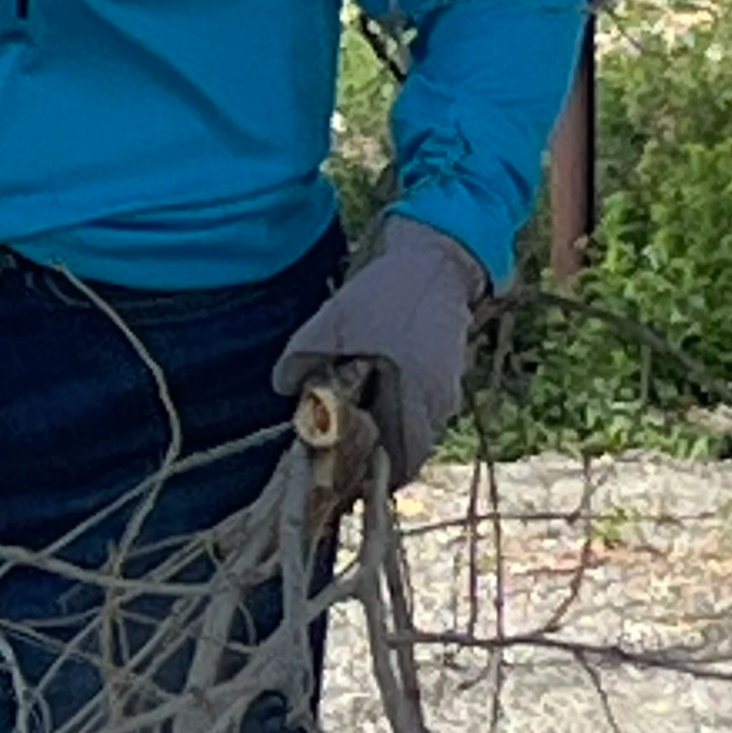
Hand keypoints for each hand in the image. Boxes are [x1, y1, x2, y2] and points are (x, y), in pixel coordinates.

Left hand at [272, 219, 487, 484]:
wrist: (433, 257)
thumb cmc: (384, 294)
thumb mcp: (331, 324)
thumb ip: (300, 361)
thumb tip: (282, 390)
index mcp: (417, 400)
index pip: (403, 464)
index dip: (372, 475)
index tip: (340, 471)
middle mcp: (440, 403)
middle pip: (406, 446)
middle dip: (373, 447)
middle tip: (336, 436)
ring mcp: (449, 387)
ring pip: (413, 424)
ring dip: (384, 420)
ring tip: (351, 402)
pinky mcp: (448, 369)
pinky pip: (421, 402)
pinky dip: (397, 399)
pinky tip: (372, 376)